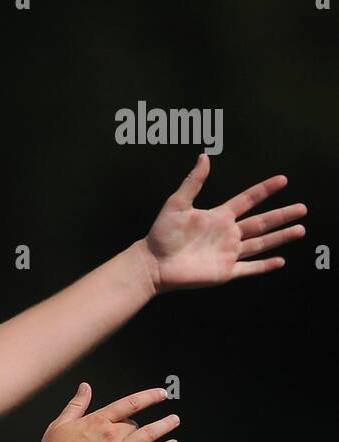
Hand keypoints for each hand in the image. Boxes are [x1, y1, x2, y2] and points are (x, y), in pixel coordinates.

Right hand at [35, 382, 178, 441]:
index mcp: (98, 420)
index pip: (130, 403)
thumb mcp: (60, 423)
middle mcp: (113, 434)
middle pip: (134, 424)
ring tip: (174, 421)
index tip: (161, 394)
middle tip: (143, 426)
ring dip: (164, 427)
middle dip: (138, 424)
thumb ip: (77, 404)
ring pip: (148, 435)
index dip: (149, 397)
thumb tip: (85, 387)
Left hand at [139, 153, 306, 292]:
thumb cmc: (162, 234)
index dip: (265, 190)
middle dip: (282, 215)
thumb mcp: (177, 203)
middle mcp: (227, 234)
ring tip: (300, 229)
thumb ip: (193, 181)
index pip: (248, 200)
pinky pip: (249, 268)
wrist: (153, 263)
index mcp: (219, 216)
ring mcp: (227, 253)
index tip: (283, 180)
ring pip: (261, 244)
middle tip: (303, 208)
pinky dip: (264, 266)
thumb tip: (204, 156)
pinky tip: (280, 261)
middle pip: (261, 222)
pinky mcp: (224, 272)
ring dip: (280, 237)